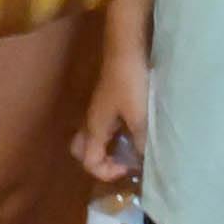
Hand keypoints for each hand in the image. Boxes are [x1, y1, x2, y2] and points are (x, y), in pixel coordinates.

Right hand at [73, 48, 149, 189]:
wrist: (126, 51)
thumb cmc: (130, 84)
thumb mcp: (139, 117)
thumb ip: (140, 141)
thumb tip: (142, 160)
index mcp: (94, 128)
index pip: (88, 162)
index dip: (105, 173)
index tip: (126, 168)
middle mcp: (91, 121)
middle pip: (81, 151)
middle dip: (98, 162)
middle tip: (120, 161)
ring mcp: (98, 111)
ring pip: (92, 139)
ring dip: (107, 149)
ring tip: (130, 150)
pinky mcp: (108, 103)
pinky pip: (104, 127)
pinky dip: (114, 136)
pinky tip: (133, 132)